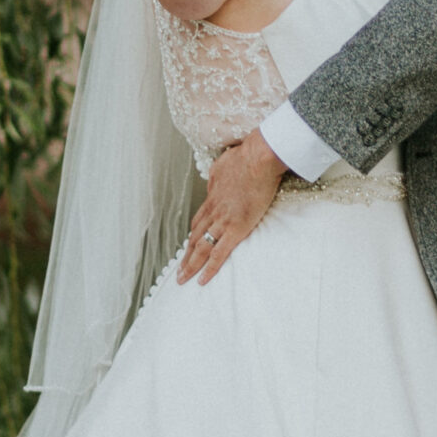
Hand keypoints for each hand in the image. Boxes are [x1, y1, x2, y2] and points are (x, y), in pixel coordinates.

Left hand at [178, 128, 285, 284]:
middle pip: (194, 236)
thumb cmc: (247, 156)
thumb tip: (219, 174)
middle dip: (186, 254)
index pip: (198, 220)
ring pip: (201, 248)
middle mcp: (213, 210)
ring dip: (190, 265)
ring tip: (183, 278)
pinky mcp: (235, 229)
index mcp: (212, 196)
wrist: (257, 158)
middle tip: (179, 269)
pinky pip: (219, 254)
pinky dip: (209, 269)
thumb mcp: (225, 163)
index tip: (189, 245)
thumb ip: (220, 173)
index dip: (193, 234)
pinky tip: (202, 280)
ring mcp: (222, 221)